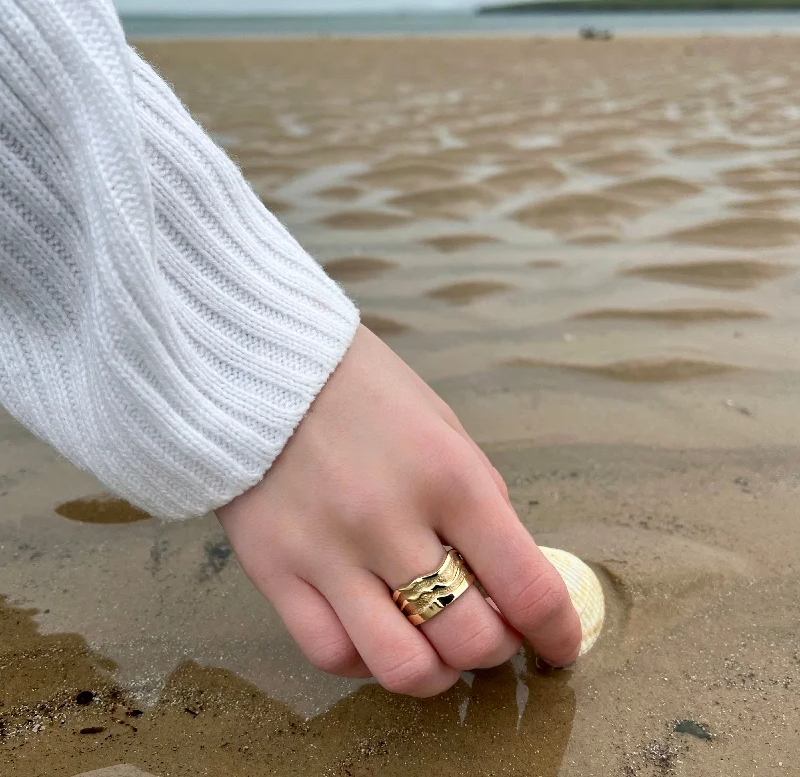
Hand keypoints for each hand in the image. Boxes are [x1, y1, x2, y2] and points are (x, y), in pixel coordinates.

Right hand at [216, 325, 580, 696]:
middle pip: (470, 641)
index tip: (560, 647)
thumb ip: (481, 500)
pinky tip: (377, 633)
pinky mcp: (274, 571)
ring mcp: (327, 552)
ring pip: (401, 668)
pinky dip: (367, 659)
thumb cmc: (365, 389)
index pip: (528, 587)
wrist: (263, 365)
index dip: (559, 632)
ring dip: (437, 672)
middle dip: (499, 649)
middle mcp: (390, 521)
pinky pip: (331, 654)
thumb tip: (507, 572)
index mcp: (448, 476)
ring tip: (438, 646)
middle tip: (492, 631)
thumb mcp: (445, 426)